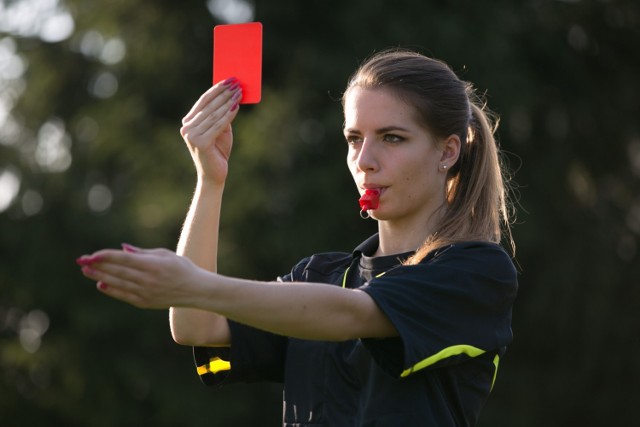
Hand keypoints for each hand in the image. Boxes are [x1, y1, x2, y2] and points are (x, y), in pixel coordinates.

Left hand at [77, 244, 206, 308]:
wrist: (196, 290)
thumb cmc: (182, 268)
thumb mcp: (165, 255)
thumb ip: (142, 253)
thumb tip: (121, 250)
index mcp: (153, 265)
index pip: (123, 260)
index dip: (106, 256)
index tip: (92, 254)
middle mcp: (148, 280)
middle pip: (117, 272)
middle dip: (97, 265)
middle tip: (81, 260)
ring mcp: (146, 293)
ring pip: (117, 283)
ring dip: (100, 276)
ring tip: (86, 270)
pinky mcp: (145, 303)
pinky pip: (124, 295)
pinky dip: (111, 290)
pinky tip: (101, 283)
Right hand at [180, 78, 242, 183]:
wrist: (214, 175)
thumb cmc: (218, 151)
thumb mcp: (220, 129)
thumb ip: (221, 114)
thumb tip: (232, 95)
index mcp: (188, 122)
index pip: (203, 101)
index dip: (217, 89)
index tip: (230, 79)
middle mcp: (186, 128)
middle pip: (209, 106)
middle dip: (224, 93)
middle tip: (237, 83)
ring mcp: (191, 135)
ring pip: (214, 114)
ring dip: (228, 102)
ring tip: (240, 92)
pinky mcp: (200, 143)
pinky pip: (218, 125)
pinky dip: (229, 115)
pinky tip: (237, 107)